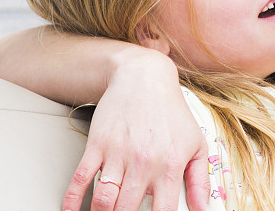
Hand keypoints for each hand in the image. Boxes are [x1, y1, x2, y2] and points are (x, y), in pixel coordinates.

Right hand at [62, 48, 209, 210]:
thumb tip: (203, 210)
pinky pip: (79, 179)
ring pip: (102, 200)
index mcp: (170, 165)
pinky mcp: (97, 145)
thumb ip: (200, 181)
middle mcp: (144, 162)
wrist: (145, 77)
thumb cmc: (172, 112)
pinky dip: (71, 200)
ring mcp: (118, 154)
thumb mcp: (196, 144)